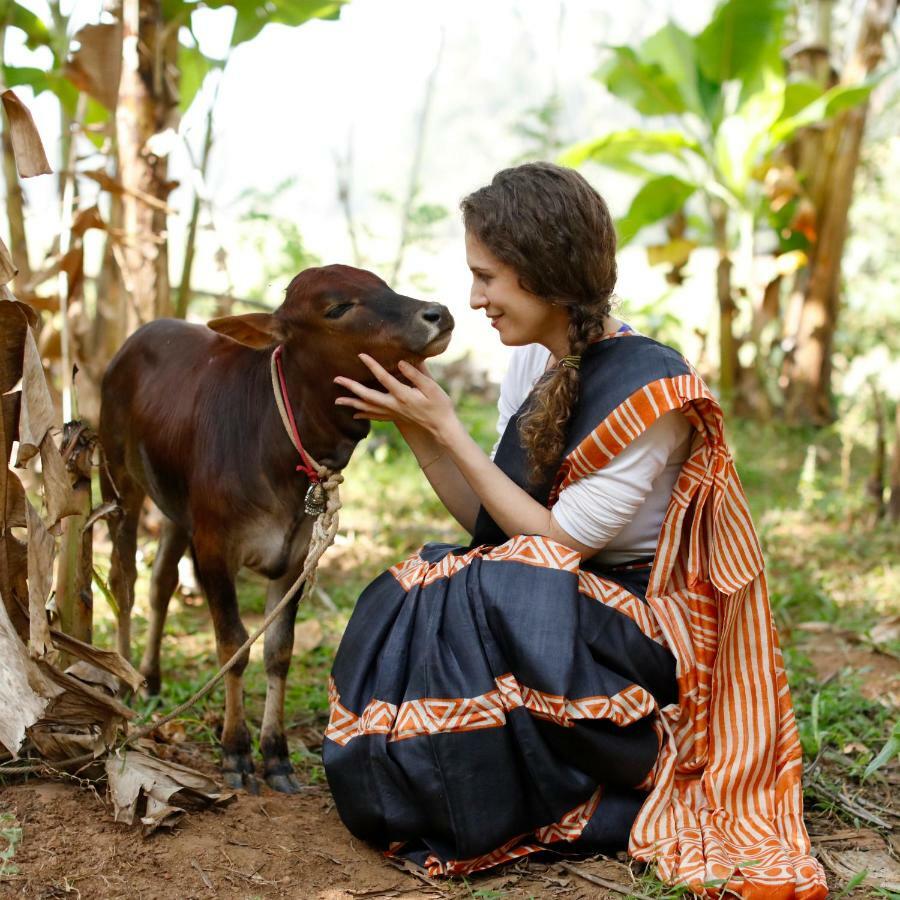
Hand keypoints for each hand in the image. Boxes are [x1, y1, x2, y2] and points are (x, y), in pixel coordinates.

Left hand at [334, 354, 458, 440]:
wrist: (442, 427)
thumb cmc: (440, 405)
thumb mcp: (432, 387)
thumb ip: (417, 374)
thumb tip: (402, 362)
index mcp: (402, 395)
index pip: (383, 377)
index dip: (372, 365)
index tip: (361, 355)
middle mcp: (394, 405)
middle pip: (367, 396)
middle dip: (351, 387)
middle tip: (336, 380)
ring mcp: (393, 413)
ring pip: (368, 408)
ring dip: (351, 404)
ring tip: (336, 401)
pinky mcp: (395, 417)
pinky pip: (375, 416)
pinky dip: (363, 415)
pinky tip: (354, 414)